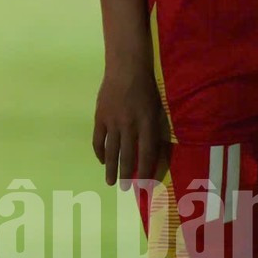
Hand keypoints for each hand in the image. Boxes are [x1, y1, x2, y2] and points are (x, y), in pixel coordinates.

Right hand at [93, 62, 168, 186]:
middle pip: (127, 155)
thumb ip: (154, 130)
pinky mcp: (100, 116)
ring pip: (111, 149)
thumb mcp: (158, 109)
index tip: (145, 185)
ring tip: (110, 182)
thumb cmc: (147, 88)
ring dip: (111, 167)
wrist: (126, 68)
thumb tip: (153, 151)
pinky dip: (99, 151)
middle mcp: (130, 125)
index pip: (147, 153)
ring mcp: (113, 121)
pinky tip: (101, 160)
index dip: (146, 171)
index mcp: (147, 124)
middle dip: (127, 174)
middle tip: (125, 189)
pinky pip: (98, 138)